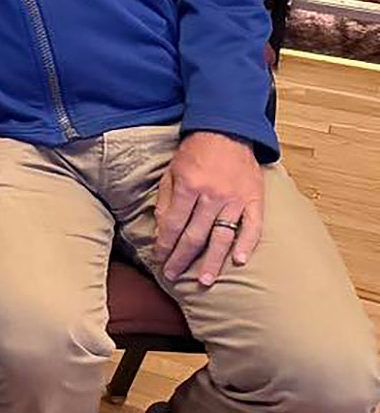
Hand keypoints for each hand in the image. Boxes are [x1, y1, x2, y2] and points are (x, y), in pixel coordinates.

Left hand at [155, 131, 264, 285]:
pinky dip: (248, 244)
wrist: (226, 131)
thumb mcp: (171, 172)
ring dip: (212, 261)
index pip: (173, 224)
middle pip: (195, 235)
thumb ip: (166, 200)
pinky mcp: (255, 199)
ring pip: (222, 237)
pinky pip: (253, 226)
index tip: (159, 259)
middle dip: (181, 258)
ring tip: (204, 281)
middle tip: (173, 275)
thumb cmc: (195, 152)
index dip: (164, 245)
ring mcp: (236, 199)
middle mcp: (213, 196)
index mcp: (189, 187)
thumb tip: (161, 228)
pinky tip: (241, 261)